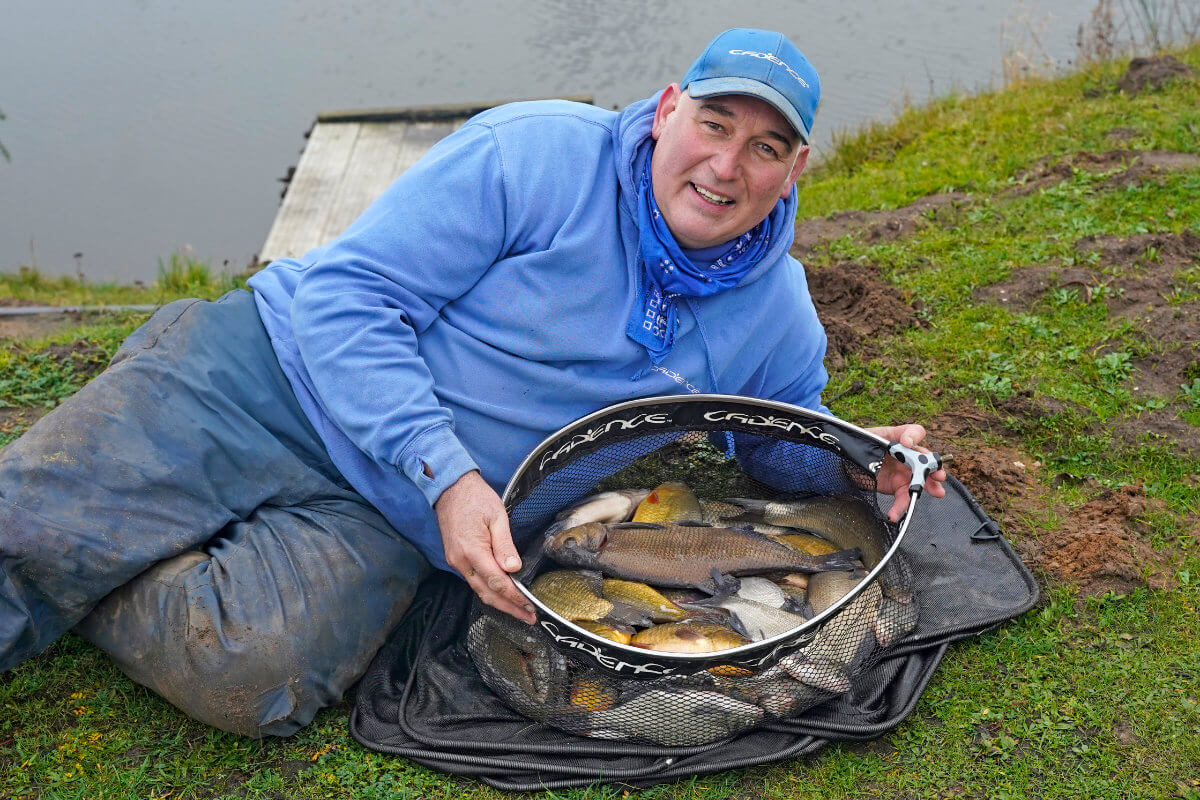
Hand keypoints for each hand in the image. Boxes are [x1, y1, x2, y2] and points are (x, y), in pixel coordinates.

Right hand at [435, 470, 535, 623]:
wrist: (450, 488)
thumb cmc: (476, 498)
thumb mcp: (497, 517)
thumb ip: (505, 545)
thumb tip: (514, 569)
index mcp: (472, 550)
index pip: (497, 582)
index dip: (515, 597)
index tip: (530, 606)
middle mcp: (461, 561)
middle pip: (487, 593)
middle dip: (509, 608)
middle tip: (529, 617)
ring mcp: (456, 561)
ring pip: (479, 590)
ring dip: (499, 603)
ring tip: (519, 611)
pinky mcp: (455, 559)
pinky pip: (474, 581)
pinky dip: (489, 591)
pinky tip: (502, 595)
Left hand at [866, 424, 946, 521]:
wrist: (847, 464)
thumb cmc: (863, 445)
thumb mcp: (873, 435)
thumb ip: (890, 434)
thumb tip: (907, 442)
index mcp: (902, 440)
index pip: (915, 433)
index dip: (914, 437)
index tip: (907, 444)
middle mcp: (908, 457)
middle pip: (925, 461)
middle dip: (935, 469)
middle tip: (939, 475)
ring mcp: (904, 474)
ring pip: (920, 482)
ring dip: (930, 488)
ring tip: (938, 492)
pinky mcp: (896, 488)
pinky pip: (902, 499)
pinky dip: (900, 509)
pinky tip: (895, 515)